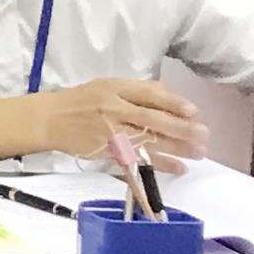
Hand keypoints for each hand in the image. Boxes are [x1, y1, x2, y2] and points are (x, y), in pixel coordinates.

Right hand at [33, 76, 205, 161]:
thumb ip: (137, 90)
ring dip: (177, 148)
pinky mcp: (108, 151)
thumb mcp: (107, 85)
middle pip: (152, 119)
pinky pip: (138, 158)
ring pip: (149, 140)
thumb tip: (169, 93)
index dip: (172, 102)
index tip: (194, 111)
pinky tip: (179, 167)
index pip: (148, 94)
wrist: (49, 119)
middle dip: (180, 128)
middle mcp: (113, 109)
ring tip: (199, 152)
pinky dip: (160, 164)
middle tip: (204, 135)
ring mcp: (110, 132)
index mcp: (114, 89)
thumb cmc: (80, 100)